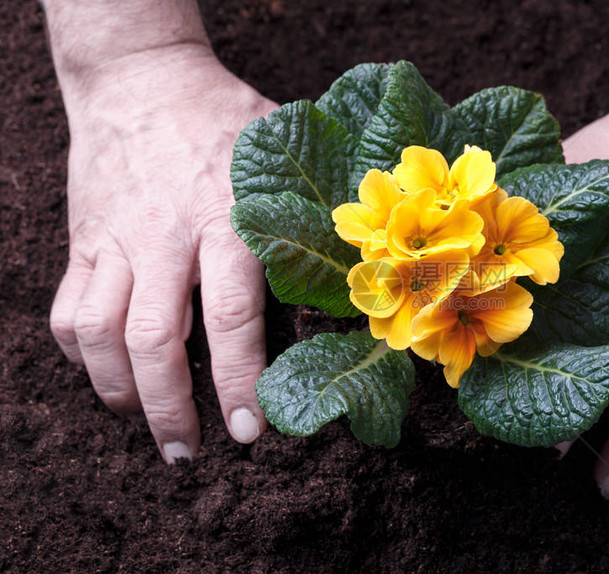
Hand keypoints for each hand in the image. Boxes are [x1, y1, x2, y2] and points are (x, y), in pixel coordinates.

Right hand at [50, 44, 278, 461]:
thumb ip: (308, 222)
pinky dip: (83, 357)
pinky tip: (110, 374)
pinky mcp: (83, 239)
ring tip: (147, 425)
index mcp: (227, 220)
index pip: (232, 320)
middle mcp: (166, 236)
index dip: (239, 383)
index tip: (249, 431)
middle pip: (156, 342)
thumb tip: (343, 296)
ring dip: (121, 394)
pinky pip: (67, 312)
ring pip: (101, 335)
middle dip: (171, 411)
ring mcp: (117, 239)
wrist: (144, 77)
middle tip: (190, 454)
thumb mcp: (280, 163)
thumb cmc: (228, 122)